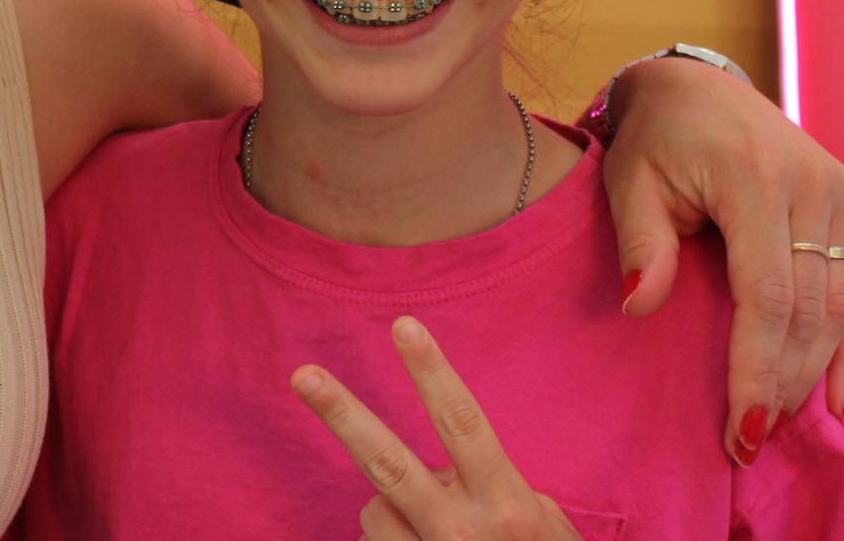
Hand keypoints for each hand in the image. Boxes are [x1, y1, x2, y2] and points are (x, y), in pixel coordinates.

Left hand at [292, 316, 584, 540]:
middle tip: (302, 375)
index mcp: (506, 506)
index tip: (403, 324)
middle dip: (343, 416)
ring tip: (433, 531)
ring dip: (392, 510)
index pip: (464, 424)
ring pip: (374, 509)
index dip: (433, 373)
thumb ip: (490, 486)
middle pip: (391, 465)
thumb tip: (437, 467)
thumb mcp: (541, 524)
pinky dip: (392, 538)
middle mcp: (464, 534)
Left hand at [600, 56, 843, 457]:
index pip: (766, 295)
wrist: (697, 85)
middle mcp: (810, 184)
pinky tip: (835, 391)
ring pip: (842, 303)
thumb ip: (641, 243)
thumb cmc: (655, 139)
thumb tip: (642, 307)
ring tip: (787, 424)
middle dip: (784, 382)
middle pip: (810, 308)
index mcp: (753, 177)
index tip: (742, 427)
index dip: (758, 367)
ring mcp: (838, 191)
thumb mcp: (628, 182)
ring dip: (817, 370)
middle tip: (752, 440)